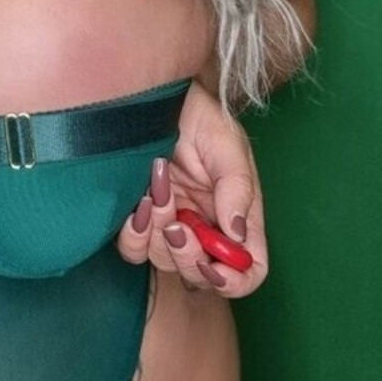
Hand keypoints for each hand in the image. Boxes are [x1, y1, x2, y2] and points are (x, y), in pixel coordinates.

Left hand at [115, 80, 267, 297]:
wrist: (154, 99)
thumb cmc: (199, 118)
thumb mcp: (228, 146)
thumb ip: (237, 189)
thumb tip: (238, 235)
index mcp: (236, 218)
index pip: (248, 270)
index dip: (235, 281)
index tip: (214, 267)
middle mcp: (205, 228)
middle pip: (201, 275)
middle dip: (188, 257)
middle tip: (179, 225)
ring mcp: (171, 224)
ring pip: (164, 261)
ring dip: (160, 233)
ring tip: (159, 191)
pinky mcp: (140, 218)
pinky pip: (133, 248)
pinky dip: (136, 233)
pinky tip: (141, 202)